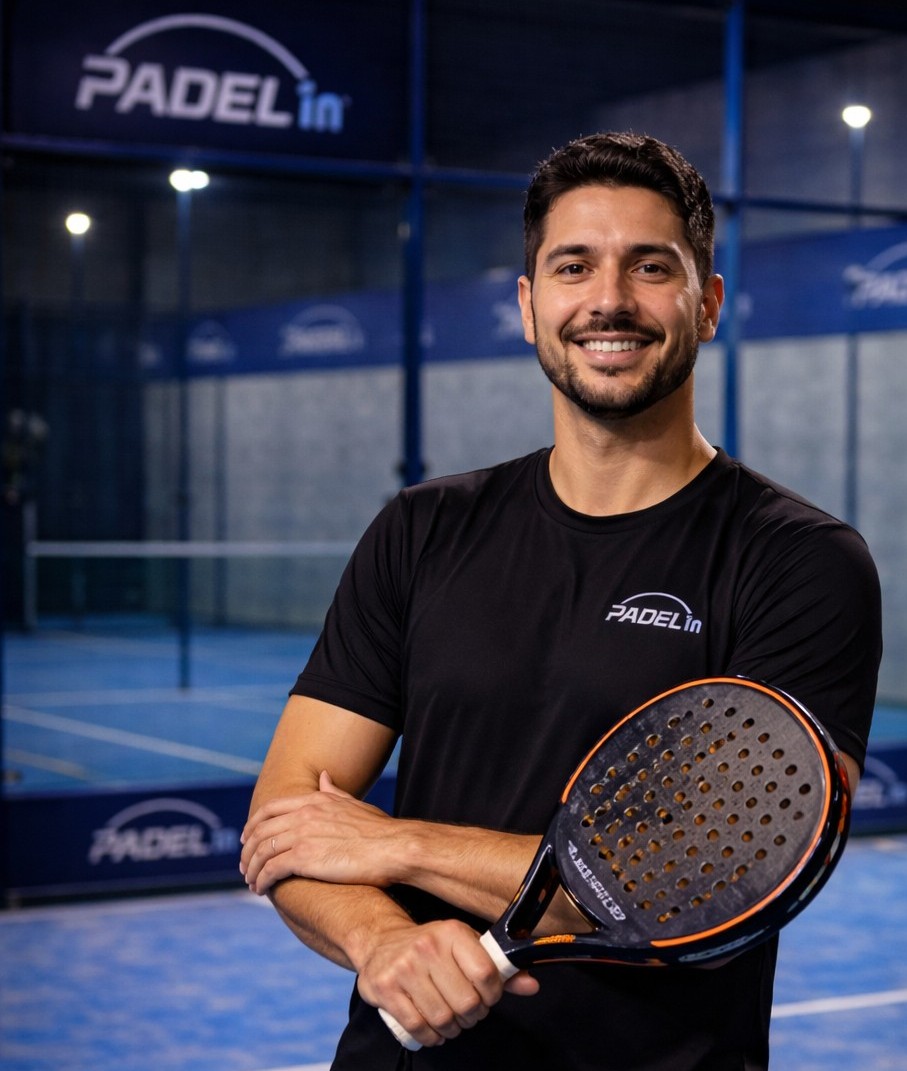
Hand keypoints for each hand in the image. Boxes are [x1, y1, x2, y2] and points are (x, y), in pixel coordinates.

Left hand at [240, 771, 398, 894]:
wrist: (394, 847)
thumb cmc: (380, 830)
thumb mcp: (353, 804)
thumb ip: (333, 792)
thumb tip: (323, 776)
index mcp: (314, 799)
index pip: (271, 808)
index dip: (253, 823)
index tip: (246, 837)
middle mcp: (304, 814)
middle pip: (260, 831)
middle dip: (247, 850)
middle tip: (244, 866)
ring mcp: (302, 834)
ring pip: (261, 851)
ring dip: (251, 869)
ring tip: (251, 883)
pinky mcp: (304, 858)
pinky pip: (271, 869)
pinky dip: (261, 880)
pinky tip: (261, 890)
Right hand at [355, 918, 539, 1047]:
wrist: (380, 942)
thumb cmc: (430, 947)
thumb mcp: (464, 946)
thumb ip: (498, 967)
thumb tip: (531, 985)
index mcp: (452, 932)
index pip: (486, 973)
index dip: (493, 995)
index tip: (488, 997)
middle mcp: (427, 947)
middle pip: (466, 1002)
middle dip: (472, 1016)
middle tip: (468, 1012)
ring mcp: (403, 967)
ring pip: (443, 1018)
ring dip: (452, 1029)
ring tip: (451, 1021)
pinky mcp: (385, 988)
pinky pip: (417, 1027)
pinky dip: (431, 1037)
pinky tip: (433, 1029)